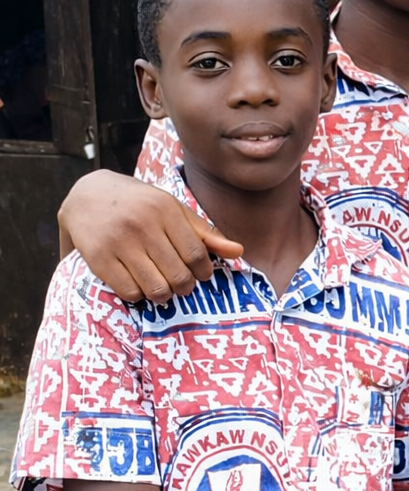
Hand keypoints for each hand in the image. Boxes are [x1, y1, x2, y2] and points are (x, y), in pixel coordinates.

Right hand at [59, 172, 242, 302]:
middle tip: (182, 285)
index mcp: (165, 210)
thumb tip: (239, 251)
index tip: (200, 274)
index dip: (203, 272)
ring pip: (155, 288)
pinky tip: (139, 285)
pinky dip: (139, 295)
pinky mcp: (98, 258)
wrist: (87, 195)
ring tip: (162, 288)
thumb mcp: (172, 210)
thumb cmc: (139, 204)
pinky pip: (129, 292)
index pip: (196, 254)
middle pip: (178, 275)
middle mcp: (142, 225)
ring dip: (164, 295)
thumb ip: (204, 232)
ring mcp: (118, 242)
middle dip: (185, 287)